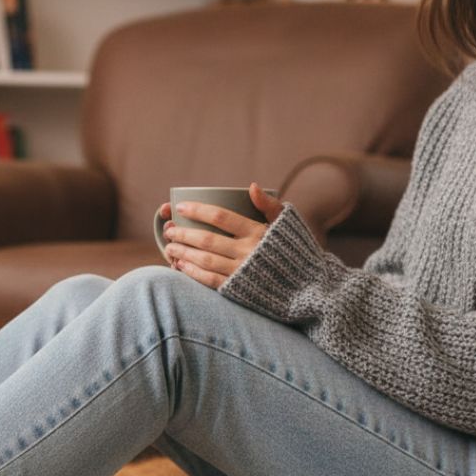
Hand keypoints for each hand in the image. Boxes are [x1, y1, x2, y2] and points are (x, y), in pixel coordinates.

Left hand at [158, 182, 283, 289]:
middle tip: (169, 230)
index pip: (221, 217)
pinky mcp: (236, 289)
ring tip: (169, 246)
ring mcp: (241, 272)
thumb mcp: (287, 224)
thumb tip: (251, 186)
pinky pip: (209, 280)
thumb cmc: (294, 250)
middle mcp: (248, 252)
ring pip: (204, 260)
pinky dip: (192, 272)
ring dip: (183, 252)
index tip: (180, 207)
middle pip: (207, 240)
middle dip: (183, 233)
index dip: (198, 210)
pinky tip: (180, 265)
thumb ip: (269, 205)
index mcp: (258, 232)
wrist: (305, 288)